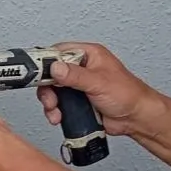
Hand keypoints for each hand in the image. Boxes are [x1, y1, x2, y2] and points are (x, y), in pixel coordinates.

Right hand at [39, 42, 158, 136]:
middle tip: (50, 98)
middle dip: (47, 88)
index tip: (35, 74)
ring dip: (50, 102)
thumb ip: (75, 75)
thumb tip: (55, 68)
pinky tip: (59, 116)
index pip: (58, 52)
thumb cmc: (128, 95)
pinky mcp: (75, 100)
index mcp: (89, 55)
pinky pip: (57, 102)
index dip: (45, 62)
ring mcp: (77, 84)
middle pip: (50, 72)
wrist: (135, 118)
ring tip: (55, 110)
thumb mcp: (99, 82)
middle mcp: (81, 67)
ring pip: (52, 89)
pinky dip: (54, 110)